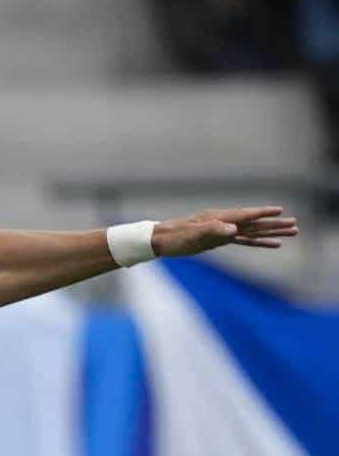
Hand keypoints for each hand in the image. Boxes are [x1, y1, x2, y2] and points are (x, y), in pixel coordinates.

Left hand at [151, 207, 297, 257]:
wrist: (160, 240)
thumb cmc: (175, 238)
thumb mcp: (193, 236)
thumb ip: (213, 231)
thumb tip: (234, 231)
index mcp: (218, 218)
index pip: (245, 216)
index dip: (262, 213)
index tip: (280, 211)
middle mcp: (223, 222)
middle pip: (253, 223)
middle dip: (274, 224)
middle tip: (295, 225)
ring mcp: (222, 231)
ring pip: (252, 232)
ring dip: (270, 232)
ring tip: (290, 232)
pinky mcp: (219, 239)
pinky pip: (243, 240)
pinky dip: (257, 242)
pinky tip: (270, 244)